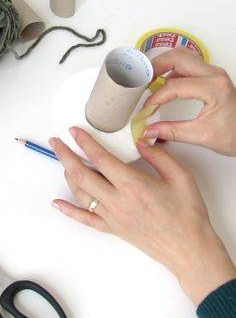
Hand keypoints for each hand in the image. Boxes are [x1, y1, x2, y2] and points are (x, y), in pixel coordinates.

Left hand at [50, 128, 235, 305]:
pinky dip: (69, 210)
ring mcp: (112, 217)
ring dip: (68, 175)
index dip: (84, 143)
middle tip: (56, 143)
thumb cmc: (187, 214)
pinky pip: (85, 219)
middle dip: (66, 156)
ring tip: (63, 161)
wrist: (189, 248)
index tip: (74, 131)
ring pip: (81, 194)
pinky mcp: (113, 229)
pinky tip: (57, 204)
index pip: (101, 158)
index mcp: (132, 184)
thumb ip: (158, 156)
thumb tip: (141, 142)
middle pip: (82, 175)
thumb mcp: (180, 176)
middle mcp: (117, 200)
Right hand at [144, 47, 235, 155]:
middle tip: (141, 82)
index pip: (174, 86)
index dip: (156, 97)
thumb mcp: (202, 136)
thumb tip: (149, 130)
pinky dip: (172, 69)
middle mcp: (214, 74)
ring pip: (182, 56)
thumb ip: (172, 131)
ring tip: (150, 80)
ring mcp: (213, 73)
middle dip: (155, 66)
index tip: (146, 109)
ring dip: (164, 64)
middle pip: (177, 56)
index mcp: (214, 88)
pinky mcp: (211, 76)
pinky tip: (164, 83)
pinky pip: (188, 64)